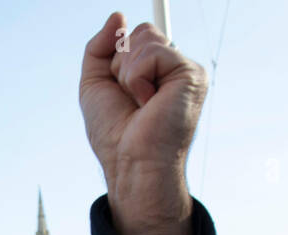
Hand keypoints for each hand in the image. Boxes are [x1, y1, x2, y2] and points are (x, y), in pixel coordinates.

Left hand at [79, 12, 205, 234]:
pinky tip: (148, 103)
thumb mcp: (96, 85)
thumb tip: (118, 16)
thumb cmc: (115, 136)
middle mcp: (173, 68)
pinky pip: (151, 52)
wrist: (130, 165)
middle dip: (120, 65)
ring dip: (127, 74)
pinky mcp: (191, 75)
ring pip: (143, 38)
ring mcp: (185, 71)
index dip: (120, 53)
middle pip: (138, 32)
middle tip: (131, 101)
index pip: (134, 35)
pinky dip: (137, 78)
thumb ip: (101, 48)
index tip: (124, 84)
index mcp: (156, 71)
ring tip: (140, 104)